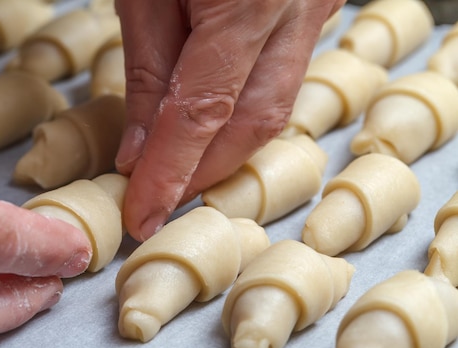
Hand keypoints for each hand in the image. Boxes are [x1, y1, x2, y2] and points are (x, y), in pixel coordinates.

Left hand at [115, 0, 344, 240]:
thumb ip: (149, 72)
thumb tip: (141, 152)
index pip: (205, 113)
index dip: (170, 172)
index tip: (142, 215)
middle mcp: (301, 5)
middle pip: (256, 121)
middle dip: (205, 171)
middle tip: (160, 198)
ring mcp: (319, 4)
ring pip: (276, 103)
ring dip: (226, 145)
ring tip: (181, 166)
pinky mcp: (318, 3)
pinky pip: (284, 72)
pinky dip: (246, 105)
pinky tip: (216, 119)